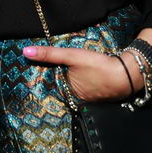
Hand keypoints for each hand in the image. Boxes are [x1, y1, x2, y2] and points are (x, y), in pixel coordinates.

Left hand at [22, 45, 142, 102]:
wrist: (126, 74)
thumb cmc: (97, 66)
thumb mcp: (72, 56)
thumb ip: (50, 54)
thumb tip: (25, 52)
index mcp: (67, 93)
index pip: (53, 82)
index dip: (51, 73)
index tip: (46, 66)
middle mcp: (77, 100)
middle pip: (66, 84)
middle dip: (65, 76)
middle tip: (66, 65)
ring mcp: (90, 100)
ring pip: (78, 86)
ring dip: (78, 79)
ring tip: (80, 69)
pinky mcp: (102, 96)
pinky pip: (90, 88)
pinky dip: (89, 81)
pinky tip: (92, 74)